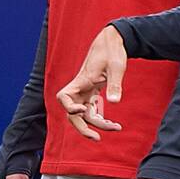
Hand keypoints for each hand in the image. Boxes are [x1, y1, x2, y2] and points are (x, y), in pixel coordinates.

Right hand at [56, 25, 126, 139]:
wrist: (114, 40)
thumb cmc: (113, 50)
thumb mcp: (116, 66)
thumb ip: (114, 84)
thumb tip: (114, 102)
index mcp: (81, 80)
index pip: (63, 97)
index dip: (69, 107)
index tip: (83, 110)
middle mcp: (80, 88)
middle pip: (72, 113)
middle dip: (82, 128)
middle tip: (97, 138)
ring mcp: (85, 91)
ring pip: (84, 115)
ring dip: (97, 125)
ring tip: (116, 128)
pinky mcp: (92, 92)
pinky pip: (92, 111)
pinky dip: (101, 119)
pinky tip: (113, 124)